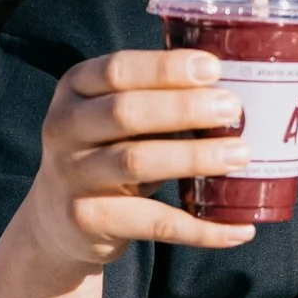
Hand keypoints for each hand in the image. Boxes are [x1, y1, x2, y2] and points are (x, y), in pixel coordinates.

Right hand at [9, 49, 258, 283]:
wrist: (57, 218)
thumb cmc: (107, 148)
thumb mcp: (114, 113)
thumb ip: (156, 96)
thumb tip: (233, 88)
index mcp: (75, 88)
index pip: (118, 69)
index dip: (166, 68)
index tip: (214, 69)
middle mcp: (65, 127)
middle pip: (126, 112)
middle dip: (184, 107)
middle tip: (232, 109)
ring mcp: (71, 176)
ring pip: (137, 162)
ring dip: (194, 158)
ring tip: (240, 154)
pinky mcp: (87, 220)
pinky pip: (153, 223)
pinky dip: (200, 228)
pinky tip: (239, 228)